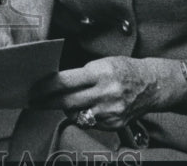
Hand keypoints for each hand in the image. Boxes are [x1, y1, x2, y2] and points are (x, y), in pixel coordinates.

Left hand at [29, 57, 183, 129]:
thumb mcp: (103, 63)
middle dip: (47, 102)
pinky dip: (83, 115)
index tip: (34, 88)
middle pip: (67, 101)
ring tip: (62, 102)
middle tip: (33, 101)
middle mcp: (105, 94)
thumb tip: (57, 82)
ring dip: (65, 109)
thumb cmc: (124, 69)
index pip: (66, 82)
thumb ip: (81, 74)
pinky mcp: (114, 124)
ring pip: (76, 115)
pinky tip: (85, 107)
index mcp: (100, 74)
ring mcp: (110, 112)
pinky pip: (89, 123)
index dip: (47, 86)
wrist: (152, 85)